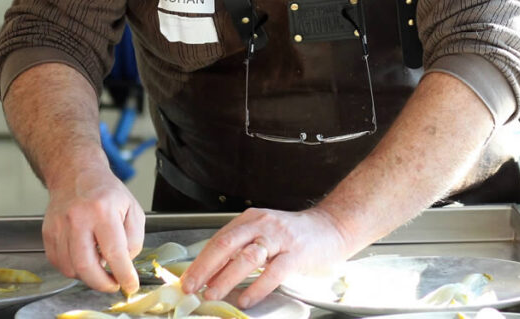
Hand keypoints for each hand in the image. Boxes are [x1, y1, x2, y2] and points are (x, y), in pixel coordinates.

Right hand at [42, 165, 144, 294]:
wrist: (76, 174)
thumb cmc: (107, 192)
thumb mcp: (133, 208)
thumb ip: (134, 238)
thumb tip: (124, 262)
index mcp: (103, 210)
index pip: (114, 252)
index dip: (124, 274)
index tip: (130, 285)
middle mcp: (78, 218)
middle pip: (86, 266)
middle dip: (102, 284)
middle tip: (113, 284)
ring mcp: (59, 226)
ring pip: (71, 268)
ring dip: (88, 276)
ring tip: (100, 266)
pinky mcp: (47, 232)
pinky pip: (59, 263)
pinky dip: (73, 268)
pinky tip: (84, 259)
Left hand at [181, 207, 350, 307]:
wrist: (332, 227)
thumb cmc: (297, 235)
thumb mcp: (266, 232)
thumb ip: (243, 246)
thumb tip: (212, 271)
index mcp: (252, 219)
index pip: (219, 239)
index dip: (200, 261)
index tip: (187, 279)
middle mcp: (264, 225)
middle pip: (227, 245)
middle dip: (205, 268)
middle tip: (191, 287)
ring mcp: (281, 238)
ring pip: (247, 257)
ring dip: (226, 278)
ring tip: (212, 294)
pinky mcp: (297, 254)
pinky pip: (274, 272)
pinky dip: (257, 287)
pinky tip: (246, 299)